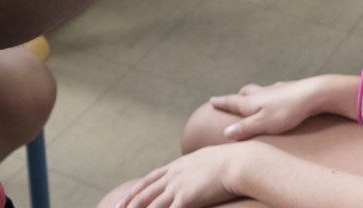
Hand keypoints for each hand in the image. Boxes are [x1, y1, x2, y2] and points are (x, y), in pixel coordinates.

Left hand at [118, 145, 241, 207]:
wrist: (239, 162)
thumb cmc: (231, 161)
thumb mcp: (208, 159)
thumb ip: (198, 166)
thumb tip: (198, 168)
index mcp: (178, 165)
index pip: (150, 179)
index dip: (135, 191)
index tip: (123, 200)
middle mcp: (174, 175)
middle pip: (144, 192)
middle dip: (128, 204)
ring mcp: (178, 186)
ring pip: (151, 205)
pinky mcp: (185, 198)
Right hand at [209, 78, 327, 140]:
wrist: (314, 93)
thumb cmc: (288, 111)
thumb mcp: (263, 124)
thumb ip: (244, 129)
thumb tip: (225, 133)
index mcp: (252, 102)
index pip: (232, 102)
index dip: (221, 102)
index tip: (211, 100)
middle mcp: (262, 93)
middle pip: (245, 93)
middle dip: (237, 97)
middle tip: (231, 100)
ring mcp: (276, 89)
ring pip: (260, 90)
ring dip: (253, 94)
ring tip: (251, 99)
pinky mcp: (290, 89)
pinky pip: (275, 91)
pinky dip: (271, 94)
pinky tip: (277, 97)